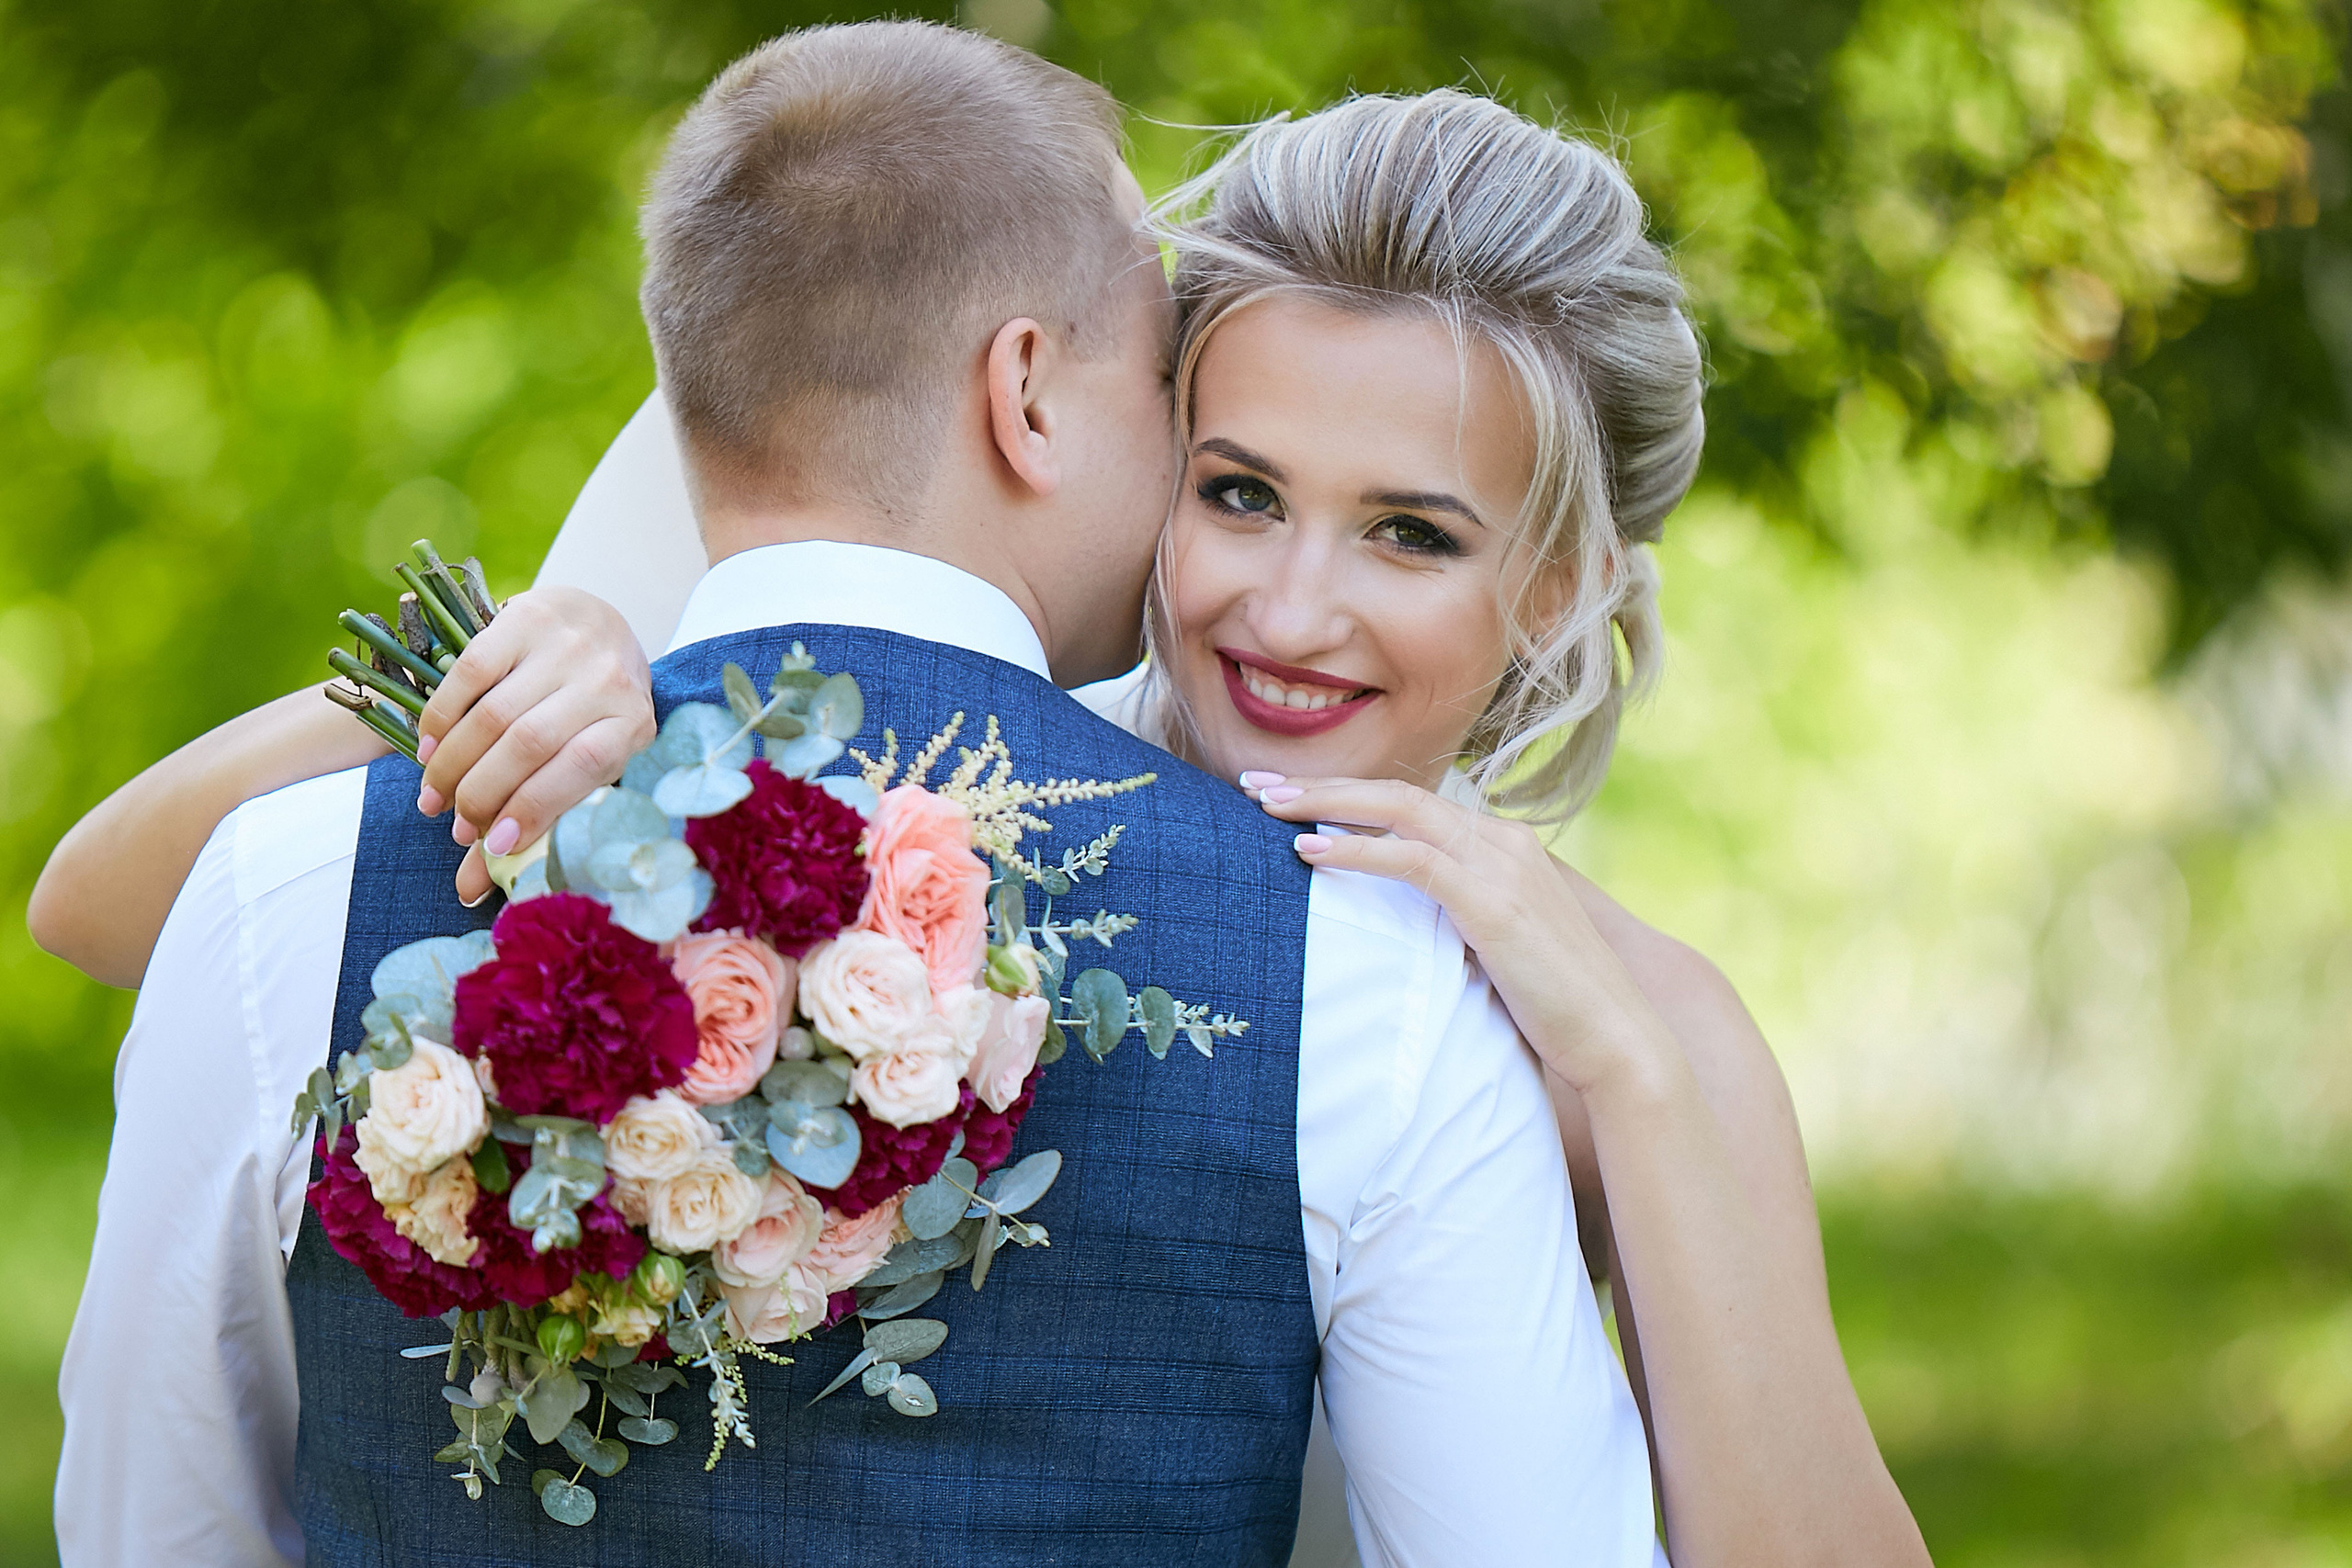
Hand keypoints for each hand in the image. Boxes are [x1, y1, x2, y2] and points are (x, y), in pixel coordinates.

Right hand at [413, 587, 655, 902]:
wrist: (598, 622)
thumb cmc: (589, 711)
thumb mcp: (582, 759)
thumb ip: (534, 817)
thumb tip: (471, 893)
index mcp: (634, 724)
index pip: (582, 770)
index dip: (533, 810)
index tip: (494, 845)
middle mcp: (607, 679)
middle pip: (530, 744)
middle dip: (481, 794)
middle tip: (455, 825)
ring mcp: (566, 645)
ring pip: (493, 713)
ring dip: (452, 764)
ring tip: (433, 796)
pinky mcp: (525, 617)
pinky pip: (470, 672)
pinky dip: (441, 716)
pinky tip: (429, 747)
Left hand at [1243, 770, 1680, 1101]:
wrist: (1617, 1040)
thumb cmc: (1555, 1008)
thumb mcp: (1495, 949)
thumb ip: (1453, 921)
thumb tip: (1399, 926)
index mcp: (1505, 846)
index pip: (1413, 804)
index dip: (1348, 796)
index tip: (1290, 800)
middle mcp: (1504, 841)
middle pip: (1396, 793)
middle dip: (1321, 784)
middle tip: (1254, 786)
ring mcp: (1501, 866)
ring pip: (1397, 809)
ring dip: (1324, 802)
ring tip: (1264, 807)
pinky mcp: (1492, 902)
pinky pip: (1410, 858)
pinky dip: (1355, 848)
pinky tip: (1307, 851)